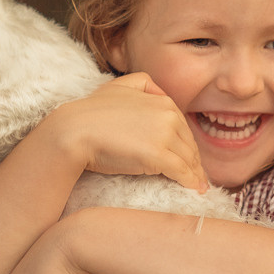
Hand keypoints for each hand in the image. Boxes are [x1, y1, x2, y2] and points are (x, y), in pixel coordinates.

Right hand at [42, 73, 208, 192]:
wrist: (74, 131)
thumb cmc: (91, 112)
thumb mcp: (119, 86)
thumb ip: (143, 84)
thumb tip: (159, 93)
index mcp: (162, 100)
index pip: (182, 126)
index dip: (186, 143)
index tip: (190, 156)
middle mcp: (167, 115)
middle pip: (188, 142)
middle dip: (194, 160)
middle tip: (199, 175)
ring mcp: (164, 135)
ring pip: (187, 158)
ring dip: (195, 173)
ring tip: (198, 185)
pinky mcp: (158, 155)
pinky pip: (181, 171)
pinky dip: (190, 181)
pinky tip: (194, 189)